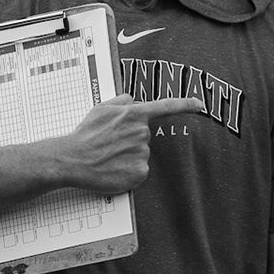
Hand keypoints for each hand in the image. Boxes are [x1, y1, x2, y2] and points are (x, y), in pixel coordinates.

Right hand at [57, 94, 204, 194]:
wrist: (73, 159)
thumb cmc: (85, 135)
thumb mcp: (100, 108)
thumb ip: (121, 101)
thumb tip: (133, 100)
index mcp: (134, 114)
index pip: (166, 107)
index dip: (186, 105)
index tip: (201, 105)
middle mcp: (142, 133)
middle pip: (145, 135)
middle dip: (131, 139)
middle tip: (110, 143)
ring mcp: (142, 153)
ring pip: (141, 154)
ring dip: (128, 155)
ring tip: (108, 156)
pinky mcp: (139, 172)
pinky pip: (139, 170)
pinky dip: (128, 171)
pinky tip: (113, 168)